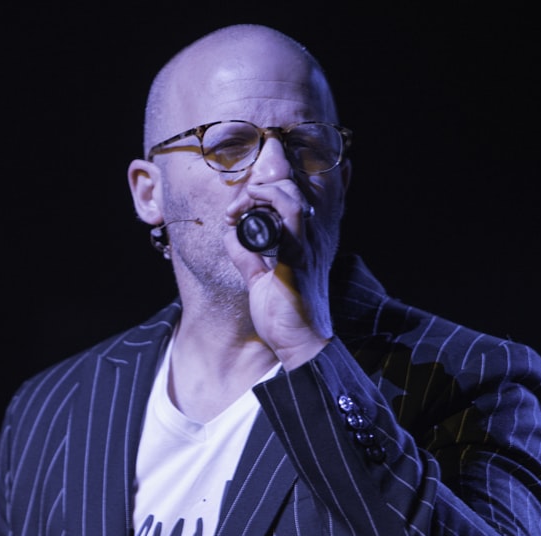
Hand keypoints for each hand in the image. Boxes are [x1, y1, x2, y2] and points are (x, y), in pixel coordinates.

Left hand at [224, 181, 331, 368]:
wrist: (300, 344)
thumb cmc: (285, 314)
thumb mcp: (260, 279)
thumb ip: (246, 256)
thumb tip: (230, 233)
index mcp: (303, 241)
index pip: (294, 198)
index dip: (266, 190)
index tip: (237, 207)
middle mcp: (310, 238)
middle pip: (293, 189)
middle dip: (260, 187)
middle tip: (235, 207)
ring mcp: (307, 246)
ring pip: (293, 195)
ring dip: (262, 192)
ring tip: (240, 206)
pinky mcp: (299, 257)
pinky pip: (293, 215)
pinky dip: (271, 201)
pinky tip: (249, 205)